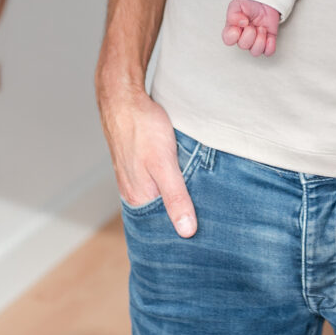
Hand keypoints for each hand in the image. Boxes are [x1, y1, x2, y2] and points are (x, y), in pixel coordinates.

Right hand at [98, 85, 196, 236]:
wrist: (123, 98)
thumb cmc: (141, 129)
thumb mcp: (164, 165)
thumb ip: (175, 197)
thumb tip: (186, 231)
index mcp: (139, 198)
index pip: (163, 227)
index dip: (183, 232)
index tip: (205, 236)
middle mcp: (134, 191)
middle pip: (163, 211)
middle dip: (185, 214)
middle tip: (212, 219)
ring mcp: (136, 176)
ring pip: (163, 194)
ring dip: (181, 195)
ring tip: (204, 199)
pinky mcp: (141, 162)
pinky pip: (160, 179)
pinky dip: (175, 180)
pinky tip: (188, 176)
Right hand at [223, 0, 280, 55]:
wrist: (264, 1)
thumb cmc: (250, 4)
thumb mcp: (238, 4)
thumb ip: (234, 13)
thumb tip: (239, 22)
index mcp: (233, 29)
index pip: (228, 40)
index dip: (234, 35)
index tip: (240, 25)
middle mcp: (243, 37)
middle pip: (243, 46)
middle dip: (250, 34)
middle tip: (252, 24)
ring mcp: (255, 41)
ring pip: (255, 51)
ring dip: (260, 39)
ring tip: (261, 28)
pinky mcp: (267, 41)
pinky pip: (268, 51)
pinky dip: (270, 45)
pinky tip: (269, 36)